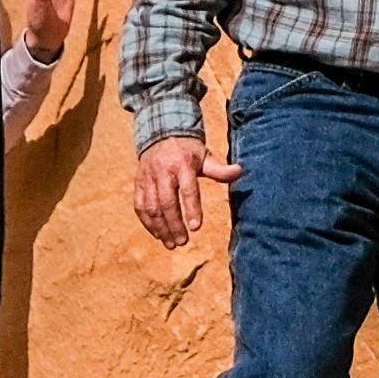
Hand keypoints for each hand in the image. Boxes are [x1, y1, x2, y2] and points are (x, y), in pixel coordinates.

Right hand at [134, 133, 225, 248]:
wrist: (161, 134)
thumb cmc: (188, 150)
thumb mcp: (205, 156)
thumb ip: (220, 169)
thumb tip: (240, 171)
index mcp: (182, 164)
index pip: (188, 189)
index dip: (192, 208)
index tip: (196, 227)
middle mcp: (162, 171)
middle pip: (166, 202)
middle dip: (174, 224)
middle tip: (183, 242)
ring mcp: (148, 177)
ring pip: (151, 207)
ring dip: (160, 228)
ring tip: (171, 244)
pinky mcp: (138, 183)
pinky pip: (139, 205)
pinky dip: (147, 222)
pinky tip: (157, 234)